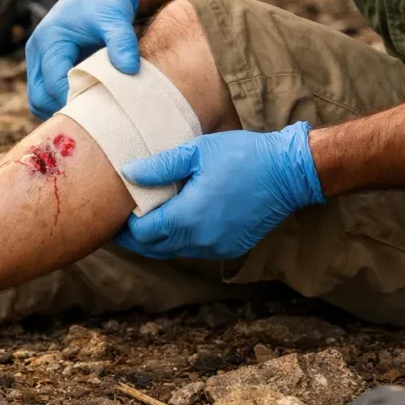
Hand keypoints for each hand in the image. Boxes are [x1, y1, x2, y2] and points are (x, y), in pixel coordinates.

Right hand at [25, 0, 139, 119]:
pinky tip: (87, 103)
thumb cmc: (105, 0)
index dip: (74, 102)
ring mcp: (38, 59)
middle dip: (64, 112)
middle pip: (39, 98)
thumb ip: (122, 43)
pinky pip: (46, 94)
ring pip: (39, 100)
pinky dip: (61, 102)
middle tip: (95, 120)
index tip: (101, 114)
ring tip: (91, 113)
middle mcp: (37, 51)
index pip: (54, 85)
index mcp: (49, 40)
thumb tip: (130, 71)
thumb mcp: (116, 17)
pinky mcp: (45, 65)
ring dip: (60, 110)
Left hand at [114, 121, 325, 259]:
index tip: (115, 215)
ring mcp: (217, 246)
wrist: (289, 172)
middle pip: (155, 248)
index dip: (125, 227)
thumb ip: (160, 166)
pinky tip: (175, 223)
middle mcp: (201, 239)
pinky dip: (179, 241)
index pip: (144, 234)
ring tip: (144, 223)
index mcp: (188, 217)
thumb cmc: (242, 156)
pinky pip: (195, 250)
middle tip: (121, 225)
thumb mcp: (196, 152)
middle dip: (135, 239)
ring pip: (174, 252)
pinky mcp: (231, 247)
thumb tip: (128, 174)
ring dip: (157, 242)